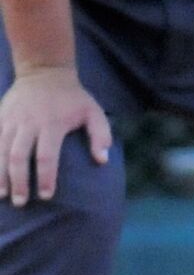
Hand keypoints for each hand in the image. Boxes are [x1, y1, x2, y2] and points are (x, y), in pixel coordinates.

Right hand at [0, 66, 112, 205]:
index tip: (46, 195)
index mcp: (52, 124)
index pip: (46, 156)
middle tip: (21, 202)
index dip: (45, 177)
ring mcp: (10, 121)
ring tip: (1, 195)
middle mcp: (28, 124)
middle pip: (18, 157)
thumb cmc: (72, 97)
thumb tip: (102, 160)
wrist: (44, 71)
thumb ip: (101, 135)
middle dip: (18, 182)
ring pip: (0, 151)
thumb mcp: (93, 111)